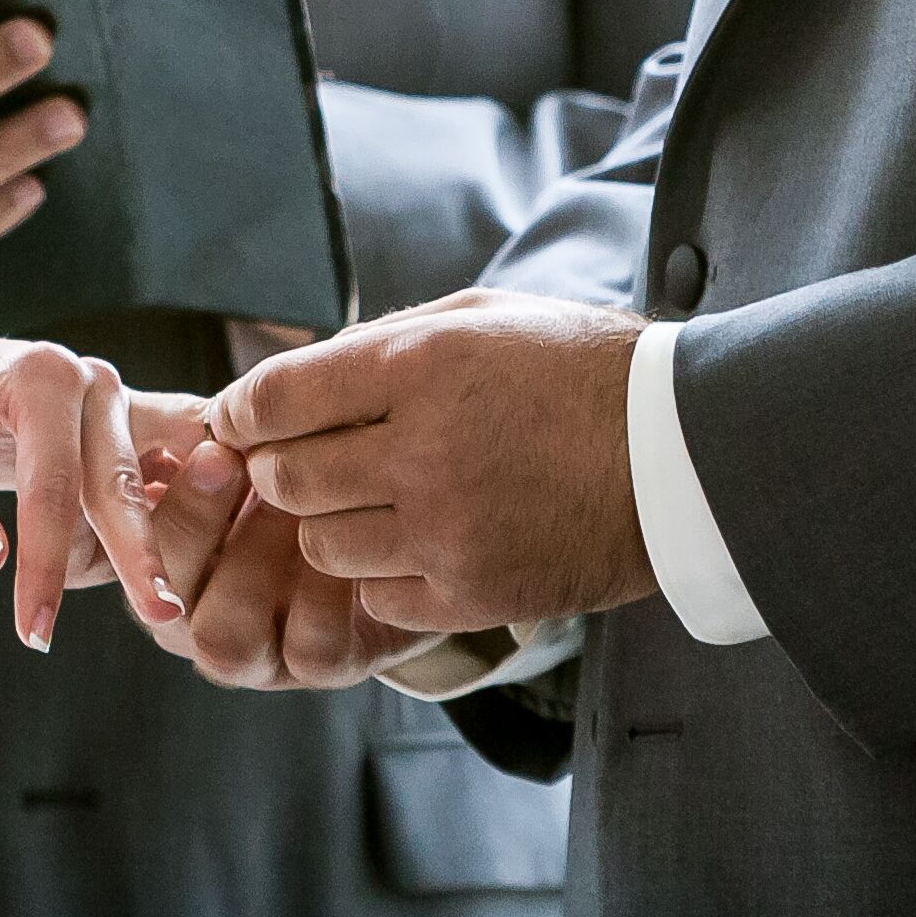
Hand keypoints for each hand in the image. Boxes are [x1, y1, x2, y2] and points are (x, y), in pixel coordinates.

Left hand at [0, 326, 197, 651]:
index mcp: (36, 372)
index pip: (53, 483)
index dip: (48, 561)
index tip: (36, 630)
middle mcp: (85, 378)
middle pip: (117, 481)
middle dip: (136, 554)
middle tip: (157, 617)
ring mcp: (106, 400)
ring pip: (147, 478)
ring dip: (164, 533)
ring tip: (175, 603)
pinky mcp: (110, 426)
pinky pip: (150, 474)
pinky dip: (163, 516)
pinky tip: (174, 568)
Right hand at [121, 432, 440, 689]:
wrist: (392, 510)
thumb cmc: (304, 462)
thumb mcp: (251, 441)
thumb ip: (206, 432)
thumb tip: (189, 414)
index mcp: (164, 562)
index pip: (127, 552)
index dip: (157, 510)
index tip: (209, 449)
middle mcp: (197, 617)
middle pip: (166, 602)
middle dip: (197, 524)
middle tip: (244, 465)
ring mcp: (255, 654)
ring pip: (224, 639)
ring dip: (256, 559)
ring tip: (298, 502)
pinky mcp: (319, 665)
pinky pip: (309, 652)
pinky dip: (328, 592)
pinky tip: (352, 537)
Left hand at [214, 289, 654, 635]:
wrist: (678, 455)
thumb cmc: (576, 372)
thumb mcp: (480, 318)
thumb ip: (384, 343)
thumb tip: (294, 377)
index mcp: (421, 366)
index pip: (278, 395)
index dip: (242, 410)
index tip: (237, 421)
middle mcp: (424, 449)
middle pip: (288, 476)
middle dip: (281, 469)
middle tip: (302, 463)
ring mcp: (447, 529)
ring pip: (324, 544)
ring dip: (332, 524)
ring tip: (376, 503)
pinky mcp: (473, 593)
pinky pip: (377, 598)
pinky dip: (383, 576)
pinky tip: (420, 545)